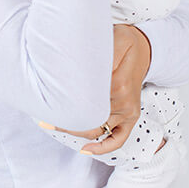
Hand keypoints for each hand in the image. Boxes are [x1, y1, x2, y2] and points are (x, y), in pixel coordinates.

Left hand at [51, 24, 151, 153]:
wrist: (144, 47)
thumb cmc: (123, 41)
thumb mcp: (113, 38)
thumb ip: (97, 54)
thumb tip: (75, 67)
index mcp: (117, 81)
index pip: (86, 99)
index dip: (65, 102)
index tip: (47, 101)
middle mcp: (123, 99)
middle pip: (89, 116)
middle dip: (64, 118)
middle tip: (44, 114)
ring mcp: (127, 110)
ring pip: (97, 129)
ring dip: (74, 129)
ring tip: (51, 123)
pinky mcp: (131, 117)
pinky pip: (119, 139)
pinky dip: (103, 148)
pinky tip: (85, 149)